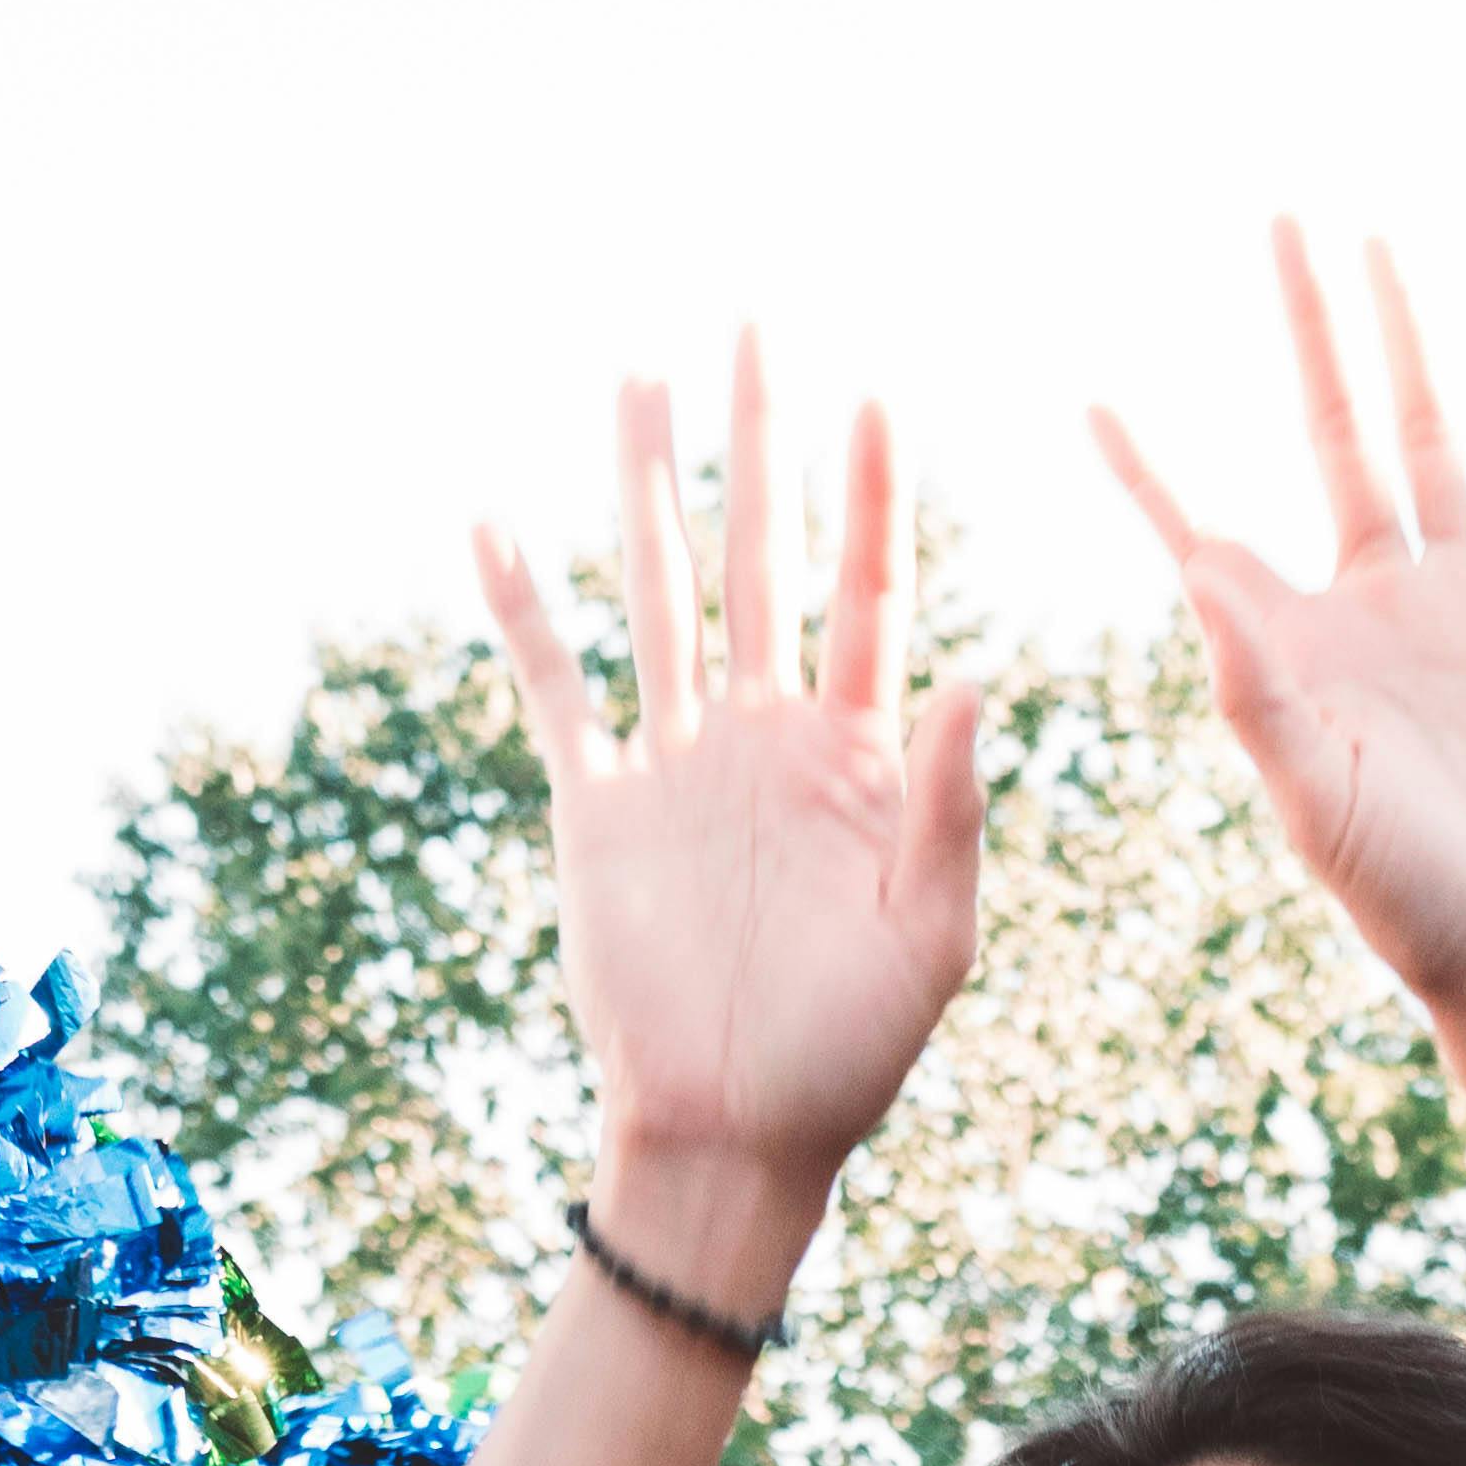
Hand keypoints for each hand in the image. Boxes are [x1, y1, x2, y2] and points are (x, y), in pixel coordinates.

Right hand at [480, 333, 984, 1237]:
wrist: (735, 1136)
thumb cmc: (850, 1058)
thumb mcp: (933, 941)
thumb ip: (949, 811)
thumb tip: (970, 681)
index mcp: (852, 760)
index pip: (865, 594)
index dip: (870, 498)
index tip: (876, 396)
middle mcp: (763, 737)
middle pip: (760, 556)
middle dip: (759, 446)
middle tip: (756, 330)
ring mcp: (678, 763)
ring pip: (660, 589)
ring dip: (646, 486)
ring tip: (638, 378)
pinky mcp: (600, 806)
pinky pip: (555, 686)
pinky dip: (523, 609)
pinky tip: (495, 523)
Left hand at [1100, 233, 1465, 1050]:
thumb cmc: (1414, 905)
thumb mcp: (1320, 805)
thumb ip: (1262, 692)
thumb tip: (1201, 568)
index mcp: (1301, 650)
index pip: (1205, 536)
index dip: (1146, 471)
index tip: (1087, 401)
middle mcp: (1376, 605)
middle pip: (1330, 433)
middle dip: (1303, 330)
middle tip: (1277, 223)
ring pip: (1433, 437)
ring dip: (1408, 340)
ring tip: (1379, 243)